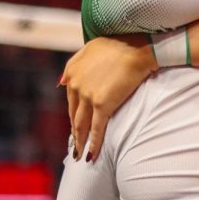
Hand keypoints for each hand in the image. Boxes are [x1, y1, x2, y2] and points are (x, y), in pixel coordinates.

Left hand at [61, 35, 157, 161]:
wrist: (136, 48)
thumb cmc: (118, 44)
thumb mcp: (89, 49)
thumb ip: (75, 64)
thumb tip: (62, 82)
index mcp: (71, 72)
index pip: (71, 100)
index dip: (74, 114)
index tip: (76, 125)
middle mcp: (75, 84)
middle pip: (74, 115)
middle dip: (75, 132)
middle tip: (76, 145)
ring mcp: (87, 96)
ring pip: (81, 125)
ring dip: (80, 141)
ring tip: (80, 154)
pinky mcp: (102, 105)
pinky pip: (96, 128)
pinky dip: (94, 143)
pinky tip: (92, 155)